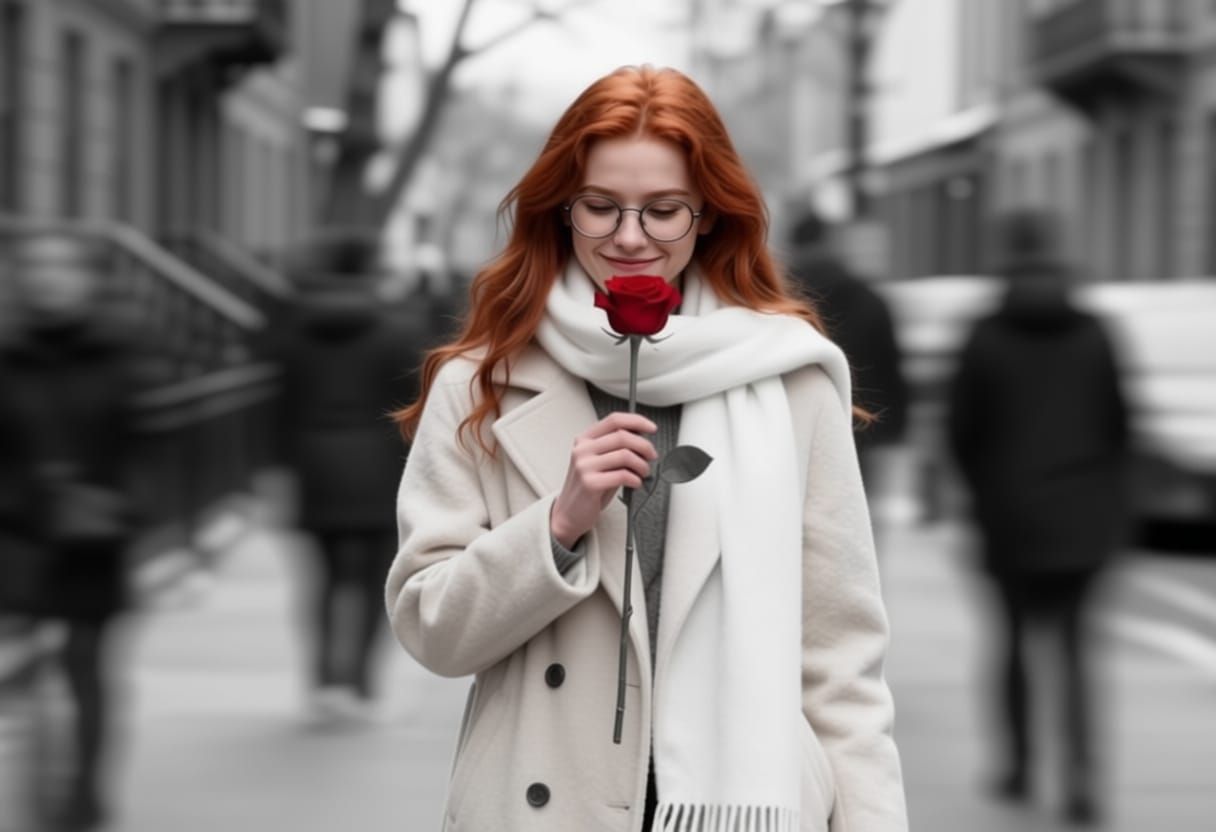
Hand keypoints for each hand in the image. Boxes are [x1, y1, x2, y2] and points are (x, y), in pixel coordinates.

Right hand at [550, 412, 656, 548]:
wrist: (569, 513)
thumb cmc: (589, 488)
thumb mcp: (600, 462)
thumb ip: (616, 449)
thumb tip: (642, 439)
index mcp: (585, 439)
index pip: (614, 420)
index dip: (637, 421)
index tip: (651, 428)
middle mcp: (583, 449)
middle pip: (622, 436)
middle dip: (644, 446)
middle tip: (651, 456)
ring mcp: (584, 466)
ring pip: (625, 455)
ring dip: (642, 465)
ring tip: (643, 472)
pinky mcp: (590, 483)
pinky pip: (622, 475)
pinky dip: (635, 479)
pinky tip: (635, 483)